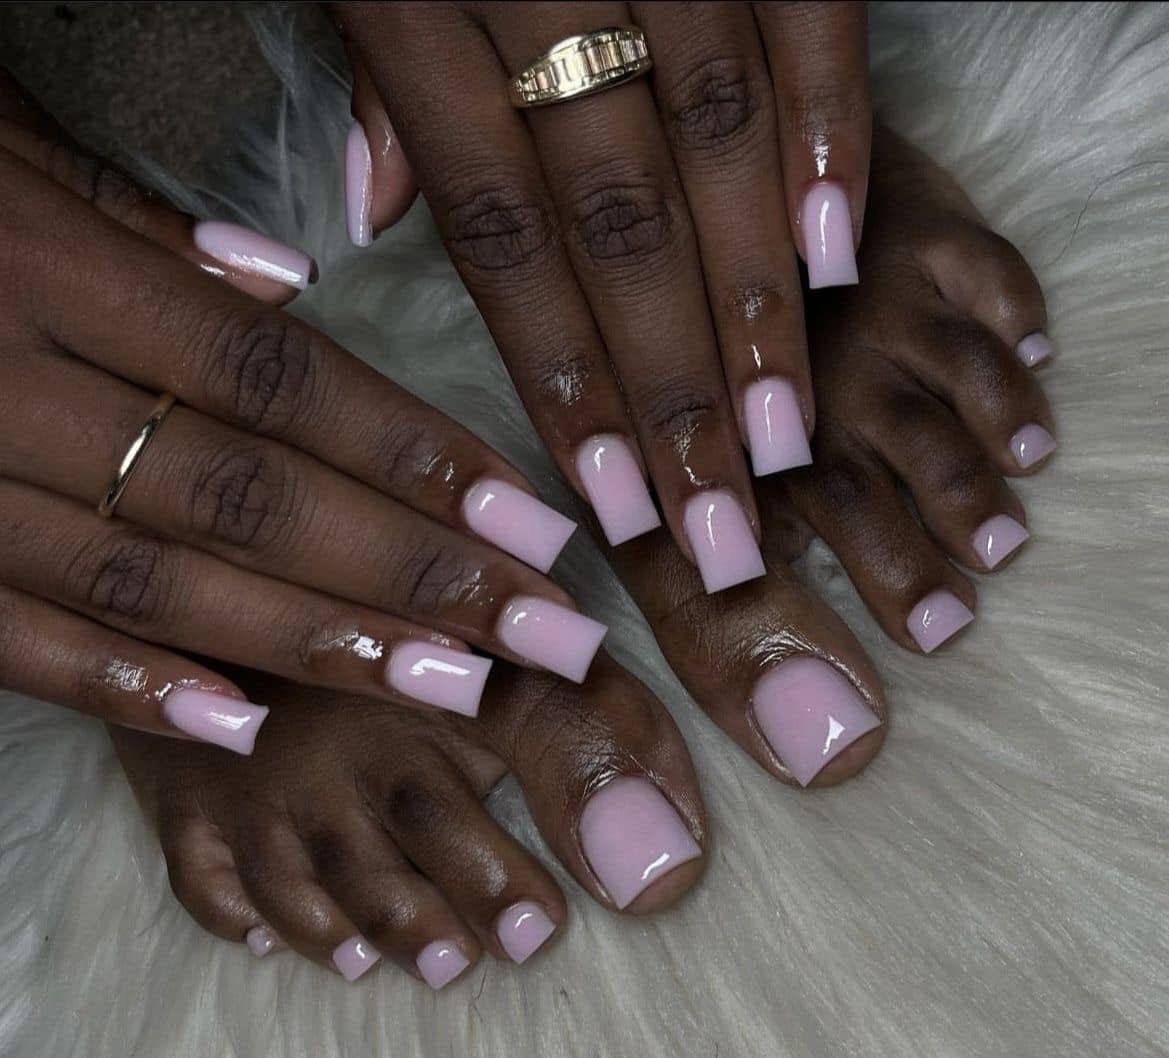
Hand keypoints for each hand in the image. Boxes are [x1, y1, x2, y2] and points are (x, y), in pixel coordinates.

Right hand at [0, 72, 604, 754]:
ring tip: (451, 689)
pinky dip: (121, 687)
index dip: (416, 456)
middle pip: (250, 496)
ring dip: (314, 648)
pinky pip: (7, 638)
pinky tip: (243, 726)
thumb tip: (290, 288)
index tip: (534, 529)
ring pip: (153, 580)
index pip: (278, 380)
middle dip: (412, 578)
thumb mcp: (4, 149)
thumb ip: (144, 226)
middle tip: (543, 639)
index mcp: (41, 263)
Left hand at [334, 1, 870, 592]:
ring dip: (757, 306)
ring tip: (787, 441)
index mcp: (419, 19)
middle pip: (621, 232)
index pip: (506, 247)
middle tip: (721, 530)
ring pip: (720, 150)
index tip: (620, 509)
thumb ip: (374, 92)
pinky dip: (830, 137)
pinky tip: (840, 261)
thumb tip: (371, 217)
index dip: (569, 384)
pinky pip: (804, 18)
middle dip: (678, 394)